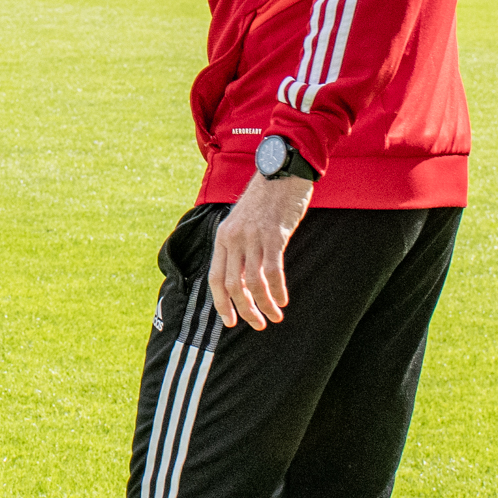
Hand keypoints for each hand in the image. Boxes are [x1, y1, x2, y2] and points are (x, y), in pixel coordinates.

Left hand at [208, 172, 314, 329]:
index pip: (214, 279)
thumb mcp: (241, 223)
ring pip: (253, 282)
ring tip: (274, 317)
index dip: (221, 304)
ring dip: (264, 305)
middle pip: (232, 285)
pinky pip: (272, 271)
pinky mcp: (274, 235)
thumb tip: (240, 278)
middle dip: (245, 310)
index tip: (230, 322)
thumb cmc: (264, 201)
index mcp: (222, 238)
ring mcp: (252, 237)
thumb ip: (238, 246)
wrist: (280, 172)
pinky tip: (283, 300)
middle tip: (258, 324)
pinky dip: (277, 290)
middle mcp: (233, 239)